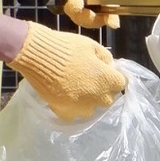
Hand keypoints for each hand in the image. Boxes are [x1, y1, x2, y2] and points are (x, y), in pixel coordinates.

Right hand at [9, 23, 126, 120]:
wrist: (38, 55)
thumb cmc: (67, 46)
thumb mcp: (92, 46)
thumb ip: (105, 58)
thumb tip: (109, 66)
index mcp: (107, 79)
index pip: (121, 83)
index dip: (114, 77)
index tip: (107, 73)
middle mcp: (97, 97)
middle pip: (108, 98)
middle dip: (103, 90)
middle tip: (91, 80)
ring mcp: (81, 106)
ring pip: (92, 109)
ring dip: (88, 101)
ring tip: (78, 89)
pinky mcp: (64, 112)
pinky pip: (74, 114)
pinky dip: (72, 108)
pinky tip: (67, 97)